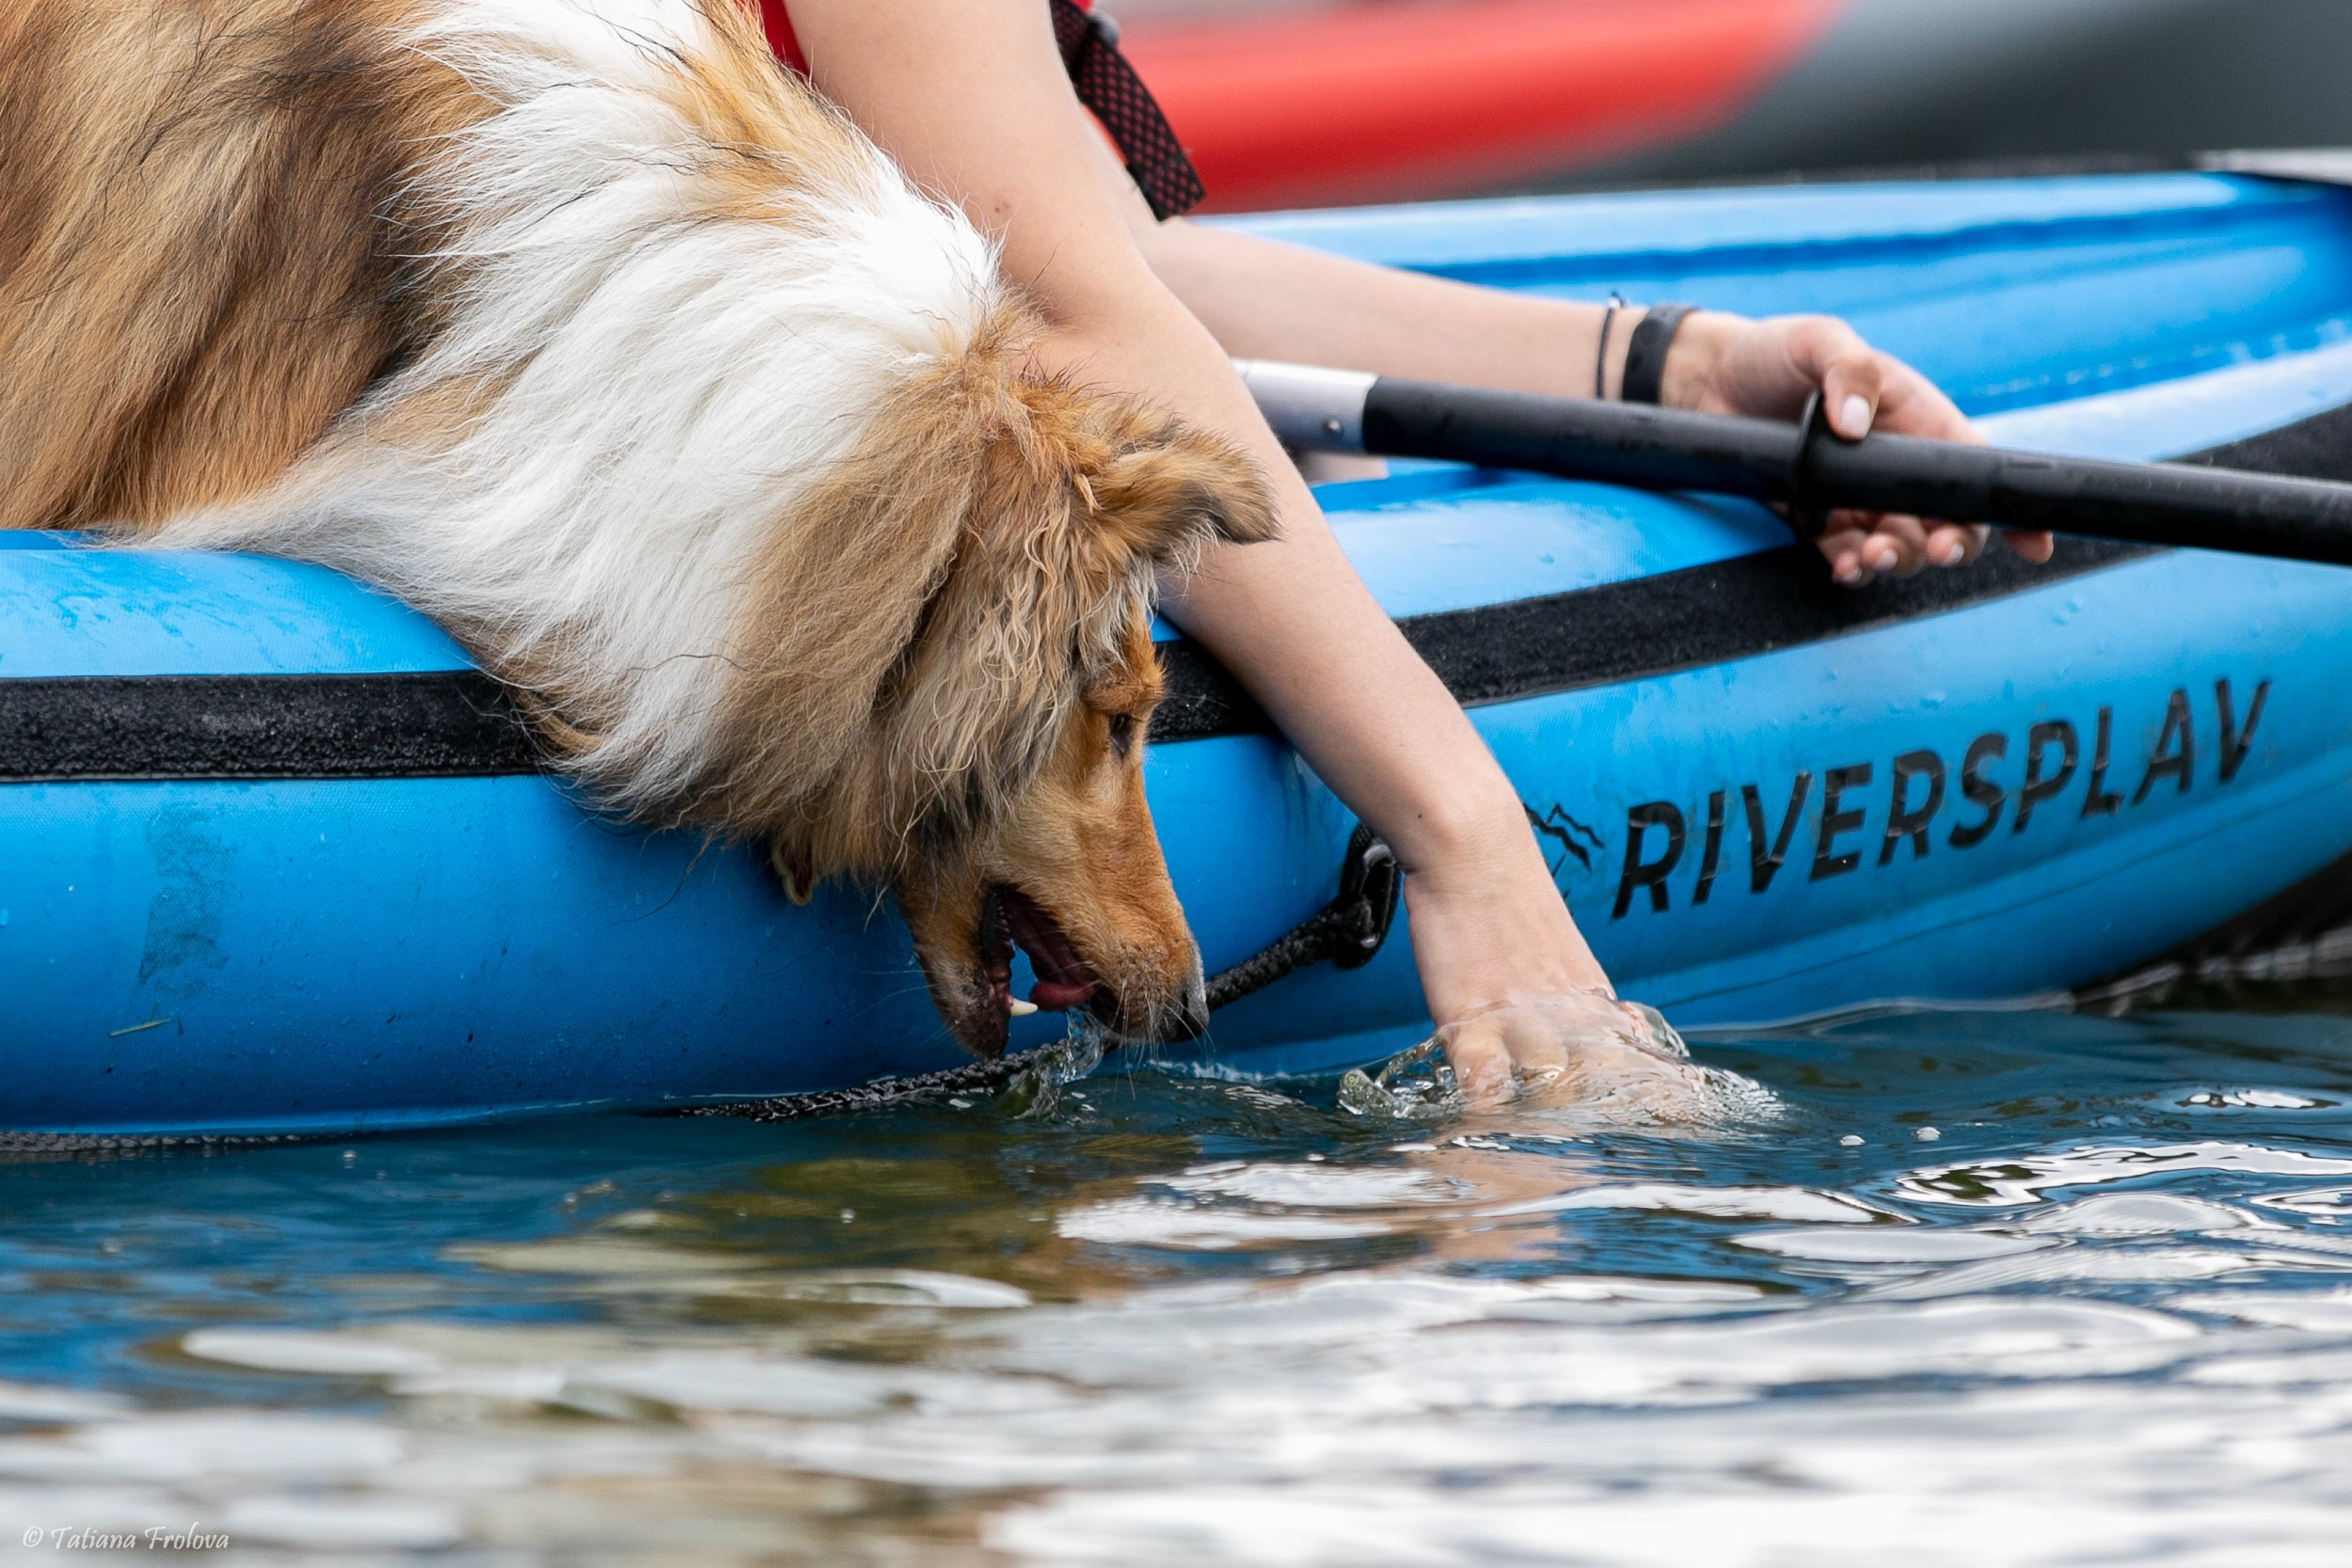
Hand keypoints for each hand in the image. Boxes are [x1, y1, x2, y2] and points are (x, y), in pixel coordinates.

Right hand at [1398, 792, 1714, 1115]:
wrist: (1472, 843)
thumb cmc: (1507, 886)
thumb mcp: (1559, 945)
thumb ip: (1578, 990)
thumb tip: (1611, 1019)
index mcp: (1589, 993)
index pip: (1637, 1052)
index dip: (1662, 1089)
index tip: (1690, 1114)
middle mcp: (1565, 1009)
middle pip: (1604, 1078)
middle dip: (1614, 1115)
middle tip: (1619, 1147)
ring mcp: (1520, 1014)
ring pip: (1550, 1083)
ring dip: (1549, 1118)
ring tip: (1545, 1151)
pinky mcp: (1469, 1012)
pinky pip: (1484, 1075)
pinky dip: (1488, 1105)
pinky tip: (1486, 1124)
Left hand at [1661, 311, 2054, 586]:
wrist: (1707, 381)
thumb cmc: (1774, 352)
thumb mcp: (1819, 341)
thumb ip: (1849, 370)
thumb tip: (1856, 426)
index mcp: (1916, 420)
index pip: (1976, 467)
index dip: (2012, 508)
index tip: (2035, 542)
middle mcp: (1894, 467)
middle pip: (1947, 520)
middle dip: (1952, 542)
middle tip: (1935, 549)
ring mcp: (1856, 498)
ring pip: (1899, 546)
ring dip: (1898, 560)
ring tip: (1872, 557)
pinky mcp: (1815, 520)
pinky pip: (1845, 557)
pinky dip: (1850, 569)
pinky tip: (1844, 569)